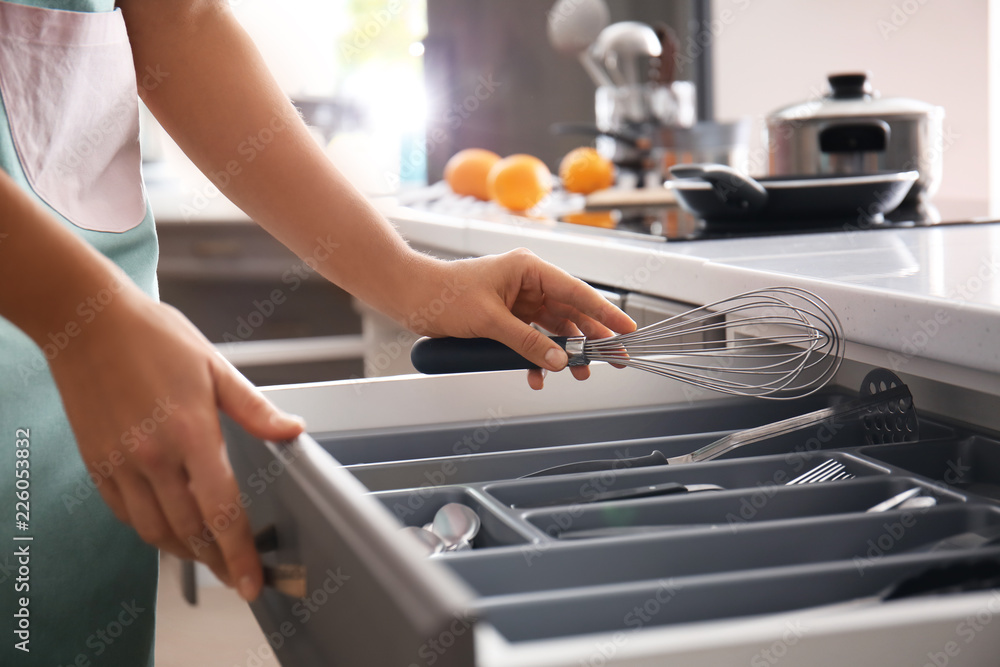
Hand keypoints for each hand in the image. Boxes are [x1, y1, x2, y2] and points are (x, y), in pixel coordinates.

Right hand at [48, 286, 303, 600]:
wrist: (88, 322)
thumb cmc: (155, 337)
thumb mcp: (215, 367)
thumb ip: (254, 409)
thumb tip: (294, 430)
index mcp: (191, 432)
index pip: (221, 510)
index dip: (239, 553)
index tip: (252, 581)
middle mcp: (153, 456)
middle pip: (190, 531)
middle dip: (218, 562)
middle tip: (239, 577)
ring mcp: (120, 464)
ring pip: (155, 532)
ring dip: (186, 553)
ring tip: (210, 560)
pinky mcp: (97, 464)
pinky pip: (125, 515)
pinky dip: (151, 531)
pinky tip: (169, 530)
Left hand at [405, 248, 635, 388]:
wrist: (411, 297)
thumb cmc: (444, 294)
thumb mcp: (489, 321)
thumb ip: (526, 343)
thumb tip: (559, 361)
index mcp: (529, 269)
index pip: (578, 292)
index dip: (605, 313)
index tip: (627, 330)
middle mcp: (528, 282)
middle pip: (571, 313)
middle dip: (590, 339)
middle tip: (613, 359)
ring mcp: (517, 300)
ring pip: (553, 328)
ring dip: (563, 352)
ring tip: (577, 374)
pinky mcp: (506, 317)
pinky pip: (531, 339)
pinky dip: (536, 357)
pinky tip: (536, 376)